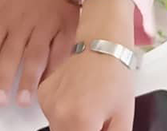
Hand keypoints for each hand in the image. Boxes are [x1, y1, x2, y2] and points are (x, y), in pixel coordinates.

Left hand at [0, 0, 77, 104]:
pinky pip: (59, 51)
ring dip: (29, 79)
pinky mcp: (65, 27)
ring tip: (22, 99)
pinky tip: (47, 84)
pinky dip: (54, 68)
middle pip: (11, 53)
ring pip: (35, 54)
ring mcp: (45, 26)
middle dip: (4, 78)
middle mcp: (22, 23)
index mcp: (2, 18)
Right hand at [38, 0, 135, 130]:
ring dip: (72, 126)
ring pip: (59, 129)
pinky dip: (64, 113)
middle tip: (97, 120)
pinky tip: (78, 98)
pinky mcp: (42, 93)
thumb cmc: (115, 75)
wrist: (102, 43)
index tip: (98, 126)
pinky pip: (52, 115)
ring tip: (89, 107)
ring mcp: (47, 103)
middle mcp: (58, 113)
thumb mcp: (123, 118)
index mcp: (80, 122)